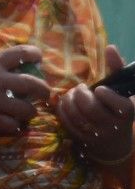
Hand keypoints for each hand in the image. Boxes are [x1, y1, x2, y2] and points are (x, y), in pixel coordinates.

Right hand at [0, 45, 49, 135]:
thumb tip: (1, 57)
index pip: (21, 53)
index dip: (34, 54)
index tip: (38, 57)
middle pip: (32, 83)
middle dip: (43, 89)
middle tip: (44, 93)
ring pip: (26, 108)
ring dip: (30, 111)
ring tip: (29, 112)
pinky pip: (11, 125)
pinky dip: (14, 126)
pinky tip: (13, 124)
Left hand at [55, 46, 134, 163]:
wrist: (114, 140)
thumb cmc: (116, 106)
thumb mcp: (121, 88)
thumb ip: (116, 68)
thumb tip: (110, 47)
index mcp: (126, 112)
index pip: (119, 105)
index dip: (106, 95)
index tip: (98, 88)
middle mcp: (113, 126)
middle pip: (92, 110)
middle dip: (81, 95)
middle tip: (81, 88)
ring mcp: (96, 135)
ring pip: (77, 117)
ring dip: (69, 101)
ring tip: (72, 94)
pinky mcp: (82, 139)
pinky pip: (67, 123)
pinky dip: (63, 110)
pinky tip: (66, 103)